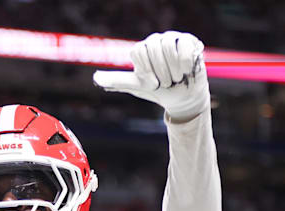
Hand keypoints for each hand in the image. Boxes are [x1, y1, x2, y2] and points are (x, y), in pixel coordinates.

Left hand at [93, 31, 209, 121]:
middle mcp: (155, 41)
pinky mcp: (189, 41)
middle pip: (153, 47)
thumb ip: (118, 80)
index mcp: (141, 49)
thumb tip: (96, 78)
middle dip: (160, 71)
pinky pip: (184, 46)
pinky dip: (184, 63)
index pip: (138, 51)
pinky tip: (186, 70)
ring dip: (172, 69)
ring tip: (176, 78)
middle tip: (165, 83)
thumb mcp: (137, 86)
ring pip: (168, 45)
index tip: (151, 83)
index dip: (145, 70)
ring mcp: (172, 39)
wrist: (182, 98)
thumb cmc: (159, 91)